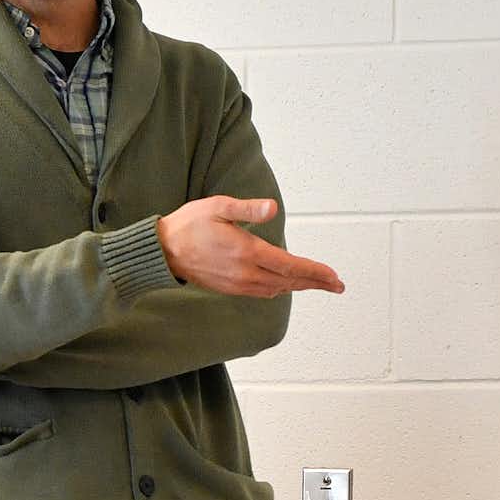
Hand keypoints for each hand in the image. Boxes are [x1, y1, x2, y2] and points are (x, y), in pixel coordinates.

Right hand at [155, 197, 343, 297]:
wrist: (163, 251)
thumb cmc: (189, 225)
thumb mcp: (218, 207)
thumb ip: (247, 209)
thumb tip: (272, 209)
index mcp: (247, 253)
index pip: (290, 266)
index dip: (315, 272)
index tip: (334, 277)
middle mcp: (246, 273)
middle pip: (289, 282)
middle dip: (316, 282)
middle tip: (337, 285)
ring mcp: (238, 284)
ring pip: (277, 289)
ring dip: (299, 286)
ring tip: (317, 283)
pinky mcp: (230, 288)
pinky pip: (262, 291)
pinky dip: (280, 288)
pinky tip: (285, 284)